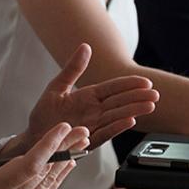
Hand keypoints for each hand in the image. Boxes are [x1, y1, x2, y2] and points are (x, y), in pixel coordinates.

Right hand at [0, 108, 87, 188]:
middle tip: (81, 131)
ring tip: (80, 145)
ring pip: (48, 185)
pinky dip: (56, 181)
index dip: (49, 146)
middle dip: (65, 149)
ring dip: (65, 163)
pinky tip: (65, 168)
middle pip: (44, 172)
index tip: (62, 129)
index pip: (28, 165)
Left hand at [8, 43, 156, 156]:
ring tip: (149, 106)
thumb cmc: (44, 115)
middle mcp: (94, 112)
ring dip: (133, 111)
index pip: (113, 88)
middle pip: (119, 103)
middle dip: (138, 98)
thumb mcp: (56, 87)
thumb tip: (85, 46)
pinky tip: (129, 121)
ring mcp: (93, 126)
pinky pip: (104, 133)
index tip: (145, 82)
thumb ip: (72, 69)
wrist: (34, 139)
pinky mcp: (88, 141)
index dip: (129, 84)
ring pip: (116, 117)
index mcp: (88, 97)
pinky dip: (116, 127)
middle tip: (155, 95)